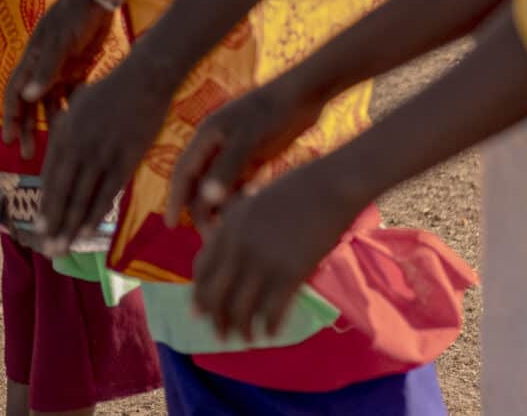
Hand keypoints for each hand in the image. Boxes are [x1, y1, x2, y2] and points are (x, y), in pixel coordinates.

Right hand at [3, 0, 116, 160]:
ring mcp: (59, 69)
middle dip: (26, 129)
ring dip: (49, 125)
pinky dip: (70, 111)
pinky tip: (76, 128)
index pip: (15, 94)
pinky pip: (70, 96)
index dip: (9, 117)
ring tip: (51, 149)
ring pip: (49, 104)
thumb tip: (26, 98)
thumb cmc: (74, 17)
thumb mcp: (59, 42)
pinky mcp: (77, 68)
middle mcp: (41, 68)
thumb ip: (45, 69)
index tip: (7, 140)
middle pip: (29, 104)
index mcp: (31, 61)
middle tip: (26, 154)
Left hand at [34, 54, 175, 253]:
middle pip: (63, 191)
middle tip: (46, 249)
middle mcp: (78, 145)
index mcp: (65, 133)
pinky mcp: (125, 158)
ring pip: (83, 197)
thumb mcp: (79, 105)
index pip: (51, 176)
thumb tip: (56, 149)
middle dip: (54, 223)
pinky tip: (88, 231)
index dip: (46, 203)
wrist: (143, 78)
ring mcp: (101, 153)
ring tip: (63, 248)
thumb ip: (66, 128)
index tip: (39, 227)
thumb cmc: (111, 90)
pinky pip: (108, 192)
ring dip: (71, 226)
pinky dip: (96, 213)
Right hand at [170, 77, 324, 229]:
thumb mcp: (247, 140)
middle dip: (201, 211)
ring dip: (221, 208)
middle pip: (200, 184)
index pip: (182, 173)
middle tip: (212, 239)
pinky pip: (240, 184)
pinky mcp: (254, 157)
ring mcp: (235, 151)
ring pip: (220, 186)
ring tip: (228, 234)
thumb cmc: (271, 113)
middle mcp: (215, 145)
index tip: (170, 224)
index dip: (174, 199)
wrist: (303, 95)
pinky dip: (240, 200)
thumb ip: (226, 170)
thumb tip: (205, 200)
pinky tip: (249, 214)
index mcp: (205, 137)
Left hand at [191, 158, 364, 342]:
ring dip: (241, 329)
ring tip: (245, 340)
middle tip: (220, 336)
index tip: (198, 312)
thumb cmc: (295, 189)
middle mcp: (238, 248)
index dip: (199, 295)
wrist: (328, 187)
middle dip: (216, 319)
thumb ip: (237, 226)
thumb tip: (229, 248)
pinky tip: (270, 334)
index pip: (203, 269)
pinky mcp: (291, 273)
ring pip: (242, 308)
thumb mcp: (253, 202)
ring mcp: (263, 262)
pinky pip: (273, 310)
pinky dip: (269, 326)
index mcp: (227, 228)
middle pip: (217, 294)